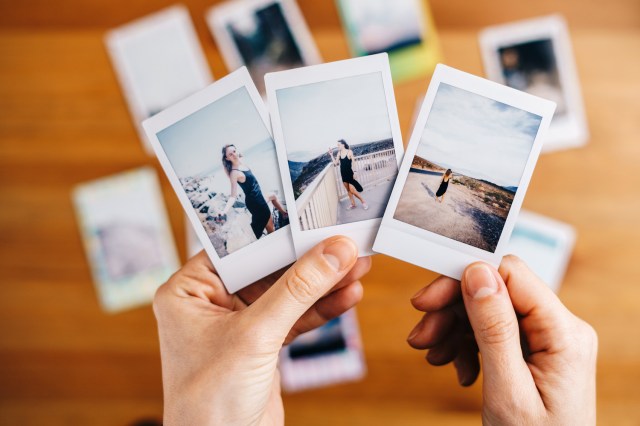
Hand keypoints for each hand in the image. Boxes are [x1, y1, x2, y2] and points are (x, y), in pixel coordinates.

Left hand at [153, 236, 369, 425]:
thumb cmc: (208, 402)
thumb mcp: (255, 336)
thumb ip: (297, 291)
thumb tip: (332, 252)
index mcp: (189, 291)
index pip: (240, 249)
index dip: (281, 235)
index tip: (317, 222)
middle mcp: (212, 303)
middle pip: (269, 269)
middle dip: (310, 261)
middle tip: (346, 245)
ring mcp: (238, 324)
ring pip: (287, 293)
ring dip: (322, 283)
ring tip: (357, 267)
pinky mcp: (261, 344)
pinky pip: (295, 317)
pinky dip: (321, 309)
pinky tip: (346, 296)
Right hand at [407, 255, 596, 424]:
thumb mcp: (508, 391)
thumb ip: (494, 330)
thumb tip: (478, 273)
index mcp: (564, 334)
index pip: (510, 275)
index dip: (464, 279)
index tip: (427, 300)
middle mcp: (560, 329)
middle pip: (495, 292)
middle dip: (452, 311)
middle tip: (422, 336)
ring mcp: (548, 341)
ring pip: (488, 312)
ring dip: (454, 330)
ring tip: (434, 356)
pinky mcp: (535, 352)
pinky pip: (493, 332)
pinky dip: (467, 346)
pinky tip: (459, 369)